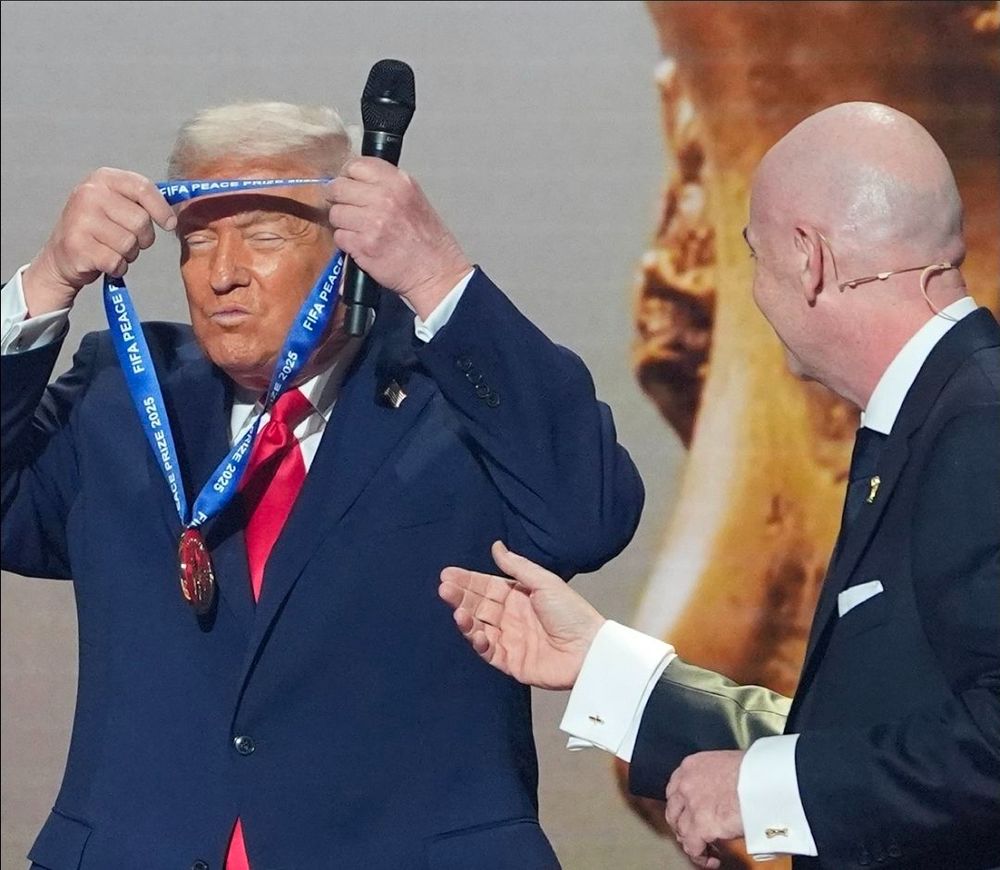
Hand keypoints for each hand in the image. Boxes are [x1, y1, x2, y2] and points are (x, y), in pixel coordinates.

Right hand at [22, 168, 175, 316]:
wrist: (62, 256)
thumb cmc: (100, 230)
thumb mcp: (118, 204)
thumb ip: (143, 200)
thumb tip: (184, 198)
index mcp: (102, 178)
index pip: (143, 188)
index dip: (162, 209)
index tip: (169, 224)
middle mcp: (88, 194)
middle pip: (141, 221)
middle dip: (143, 238)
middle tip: (127, 241)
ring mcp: (80, 219)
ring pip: (130, 244)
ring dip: (129, 254)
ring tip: (111, 249)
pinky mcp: (77, 246)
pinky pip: (117, 262)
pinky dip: (117, 267)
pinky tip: (103, 261)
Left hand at [325, 157, 471, 319]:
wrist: (436, 272)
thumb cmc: (428, 241)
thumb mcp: (414, 198)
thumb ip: (386, 185)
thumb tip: (354, 181)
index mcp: (399, 182)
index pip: (356, 165)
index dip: (348, 177)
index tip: (350, 187)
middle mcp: (385, 197)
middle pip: (339, 187)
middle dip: (339, 199)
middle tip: (349, 209)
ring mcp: (373, 221)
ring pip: (336, 213)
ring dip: (343, 223)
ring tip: (360, 230)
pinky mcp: (363, 245)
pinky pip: (339, 236)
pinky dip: (347, 243)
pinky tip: (362, 245)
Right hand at [438, 541, 605, 689]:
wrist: (590, 649)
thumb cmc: (571, 613)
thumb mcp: (545, 582)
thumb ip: (517, 567)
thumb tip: (496, 547)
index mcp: (518, 596)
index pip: (486, 586)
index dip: (467, 581)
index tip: (448, 574)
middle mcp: (510, 617)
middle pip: (478, 605)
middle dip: (460, 597)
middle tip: (444, 589)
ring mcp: (509, 640)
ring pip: (479, 628)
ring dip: (466, 619)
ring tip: (457, 611)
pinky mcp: (511, 662)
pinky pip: (489, 652)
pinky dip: (479, 642)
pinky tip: (475, 632)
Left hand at [665, 750, 745, 868]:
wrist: (766, 780)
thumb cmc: (756, 771)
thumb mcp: (726, 765)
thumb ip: (715, 779)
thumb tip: (720, 795)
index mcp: (692, 765)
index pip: (675, 789)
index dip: (682, 806)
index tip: (689, 816)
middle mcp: (686, 784)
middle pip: (673, 811)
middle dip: (683, 826)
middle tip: (697, 835)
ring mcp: (691, 804)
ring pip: (681, 831)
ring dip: (693, 843)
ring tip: (708, 850)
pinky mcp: (701, 825)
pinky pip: (692, 848)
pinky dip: (701, 857)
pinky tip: (713, 859)